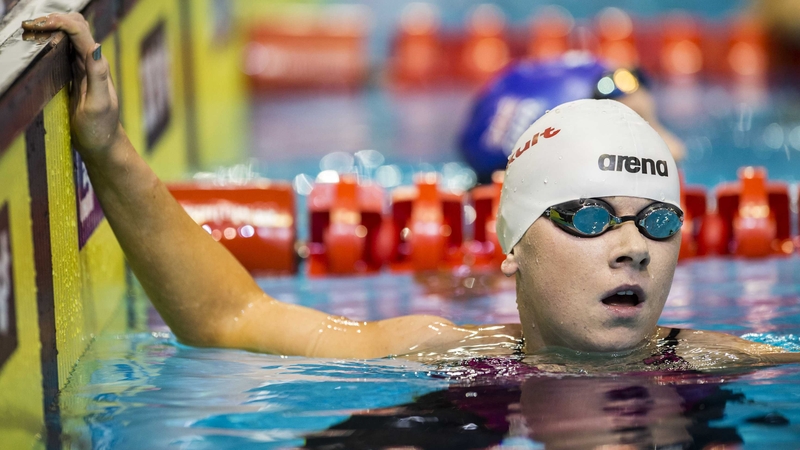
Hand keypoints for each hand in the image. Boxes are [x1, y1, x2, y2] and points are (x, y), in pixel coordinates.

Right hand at [22, 13, 120, 158]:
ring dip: (49, 28)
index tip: (38, 25)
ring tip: (29, 31)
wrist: (102, 144)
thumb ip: (97, 76)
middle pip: (75, 26)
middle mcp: (91, 62)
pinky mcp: (73, 75)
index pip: (79, 31)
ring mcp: (82, 67)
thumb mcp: (98, 104)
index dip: (59, 21)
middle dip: (54, 19)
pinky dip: (49, 41)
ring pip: (67, 36)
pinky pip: (62, 50)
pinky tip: (36, 45)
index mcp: (97, 64)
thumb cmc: (100, 128)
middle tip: (30, 26)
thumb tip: (96, 47)